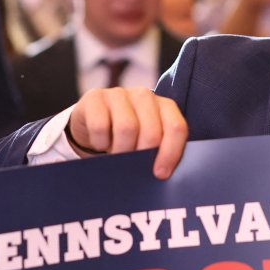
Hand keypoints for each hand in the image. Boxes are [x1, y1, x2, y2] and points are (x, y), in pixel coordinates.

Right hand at [66, 87, 186, 178]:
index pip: (176, 128)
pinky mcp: (95, 97)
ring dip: (120, 150)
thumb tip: (162, 175)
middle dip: (142, 155)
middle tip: (132, 166)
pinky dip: (100, 142)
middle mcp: (144, 95)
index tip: (160, 174)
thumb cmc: (128, 136)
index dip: (171, 153)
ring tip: (116, 156)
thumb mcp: (146, 141)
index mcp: (164, 106)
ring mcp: (119, 93)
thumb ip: (159, 151)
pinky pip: (100, 126)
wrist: (93, 120)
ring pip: (126, 128)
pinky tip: (100, 143)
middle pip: (151, 131)